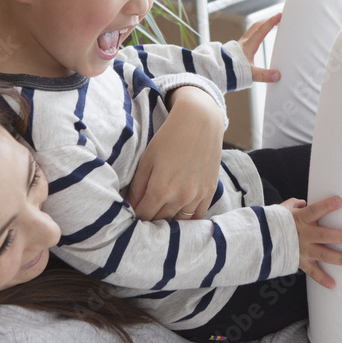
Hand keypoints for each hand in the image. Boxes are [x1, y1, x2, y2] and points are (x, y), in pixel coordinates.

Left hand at [127, 86, 223, 219]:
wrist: (199, 121)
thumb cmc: (169, 137)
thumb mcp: (147, 159)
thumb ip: (138, 186)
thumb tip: (131, 206)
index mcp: (161, 189)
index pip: (144, 215)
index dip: (136, 215)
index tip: (133, 213)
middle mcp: (180, 197)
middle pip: (161, 220)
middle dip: (151, 218)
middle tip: (146, 211)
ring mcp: (197, 196)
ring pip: (179, 221)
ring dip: (169, 220)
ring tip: (161, 212)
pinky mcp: (209, 192)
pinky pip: (198, 216)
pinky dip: (187, 218)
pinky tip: (180, 212)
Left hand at [238, 12, 281, 82]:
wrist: (218, 72)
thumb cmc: (232, 71)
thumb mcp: (250, 74)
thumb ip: (264, 75)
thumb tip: (276, 75)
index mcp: (248, 46)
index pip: (261, 30)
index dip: (271, 22)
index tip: (279, 15)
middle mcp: (244, 42)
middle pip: (257, 26)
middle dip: (268, 20)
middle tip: (277, 18)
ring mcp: (240, 44)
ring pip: (252, 30)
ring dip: (262, 25)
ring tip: (270, 25)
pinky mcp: (238, 48)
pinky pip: (249, 36)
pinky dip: (256, 32)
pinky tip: (259, 38)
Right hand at [281, 196, 341, 288]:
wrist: (259, 239)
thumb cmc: (273, 222)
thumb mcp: (283, 209)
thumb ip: (295, 204)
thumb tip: (304, 202)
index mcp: (300, 219)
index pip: (314, 210)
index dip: (326, 206)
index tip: (339, 201)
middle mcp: (303, 235)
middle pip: (324, 235)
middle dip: (341, 237)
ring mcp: (302, 249)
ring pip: (323, 255)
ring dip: (339, 258)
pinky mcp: (300, 261)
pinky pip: (312, 272)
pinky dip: (322, 279)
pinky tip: (333, 285)